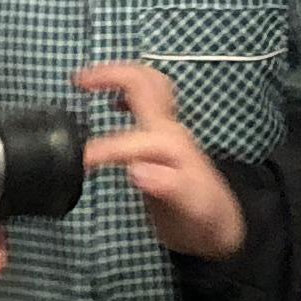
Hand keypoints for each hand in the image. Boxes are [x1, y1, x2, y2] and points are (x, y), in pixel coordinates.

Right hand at [72, 62, 245, 257]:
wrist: (222, 224)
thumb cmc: (204, 219)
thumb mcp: (191, 208)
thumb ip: (168, 187)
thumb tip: (137, 170)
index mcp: (171, 145)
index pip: (129, 139)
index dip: (101, 149)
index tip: (78, 163)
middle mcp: (171, 129)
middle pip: (144, 83)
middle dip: (111, 75)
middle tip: (79, 82)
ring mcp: (169, 129)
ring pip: (149, 84)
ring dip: (119, 76)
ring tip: (89, 81)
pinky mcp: (166, 135)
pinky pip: (148, 99)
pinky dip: (127, 91)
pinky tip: (113, 104)